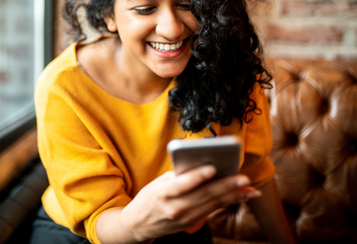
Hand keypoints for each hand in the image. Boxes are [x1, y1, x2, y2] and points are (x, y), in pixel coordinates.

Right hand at [119, 165, 260, 241]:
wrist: (138, 223)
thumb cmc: (149, 197)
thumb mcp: (158, 183)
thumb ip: (178, 176)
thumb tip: (203, 164)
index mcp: (163, 193)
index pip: (182, 184)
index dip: (198, 176)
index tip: (213, 167)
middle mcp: (175, 207)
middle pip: (204, 195)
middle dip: (226, 186)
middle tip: (244, 178)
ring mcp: (184, 218)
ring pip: (212, 204)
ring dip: (233, 196)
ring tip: (250, 189)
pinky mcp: (191, 223)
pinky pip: (211, 210)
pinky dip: (227, 202)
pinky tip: (240, 196)